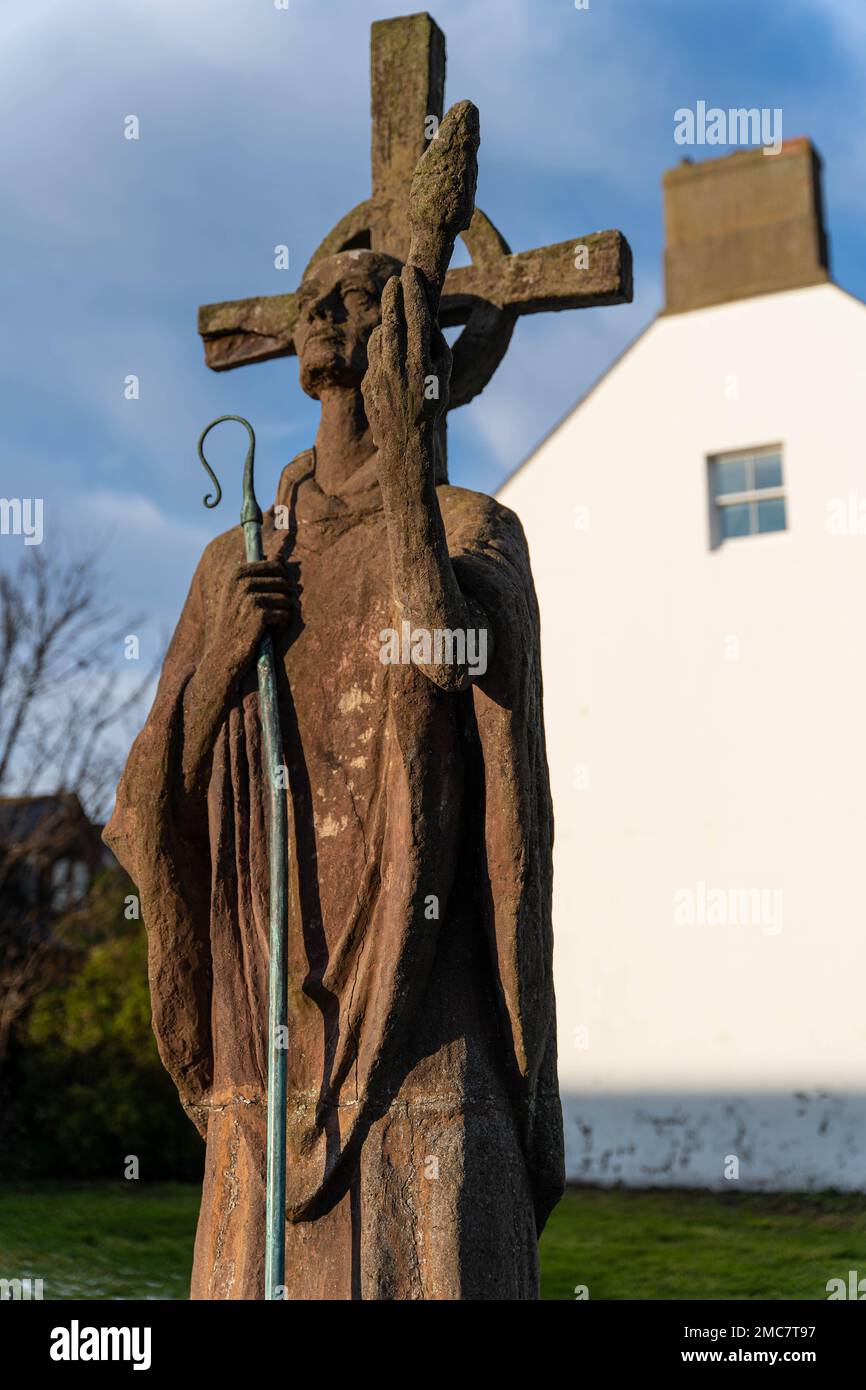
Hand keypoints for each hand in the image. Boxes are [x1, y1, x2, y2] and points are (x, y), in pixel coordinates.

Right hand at [207, 558, 297, 676]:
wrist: (225, 651)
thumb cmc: (236, 622)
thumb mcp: (240, 594)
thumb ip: (259, 574)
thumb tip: (281, 557)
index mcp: (237, 574)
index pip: (275, 565)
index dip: (283, 578)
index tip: (278, 591)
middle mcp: (243, 583)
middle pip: (283, 581)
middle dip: (285, 595)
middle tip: (275, 609)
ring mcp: (251, 598)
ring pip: (286, 597)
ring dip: (284, 610)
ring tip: (272, 620)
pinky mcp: (259, 615)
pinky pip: (285, 613)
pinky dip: (283, 622)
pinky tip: (272, 628)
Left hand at [361, 265, 451, 463]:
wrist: (405, 440)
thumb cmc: (431, 405)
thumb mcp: (445, 376)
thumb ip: (438, 346)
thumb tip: (429, 320)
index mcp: (421, 361)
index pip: (416, 316)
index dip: (412, 291)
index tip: (410, 273)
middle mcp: (398, 364)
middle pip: (393, 318)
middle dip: (393, 294)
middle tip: (395, 277)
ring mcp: (380, 372)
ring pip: (380, 334)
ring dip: (387, 319)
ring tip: (395, 312)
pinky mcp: (367, 380)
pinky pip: (374, 353)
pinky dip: (380, 343)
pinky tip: (388, 342)